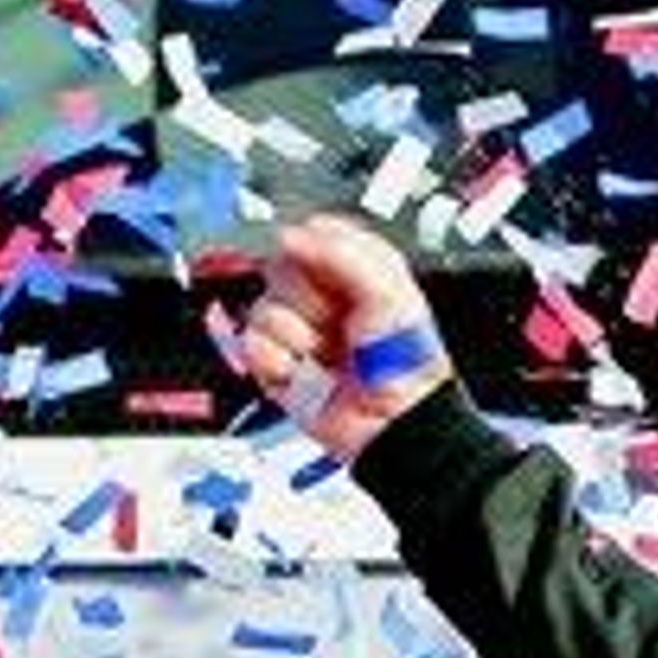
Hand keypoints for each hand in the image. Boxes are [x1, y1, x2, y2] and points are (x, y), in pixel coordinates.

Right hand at [238, 213, 451, 462]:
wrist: (394, 422)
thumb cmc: (407, 364)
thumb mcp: (389, 292)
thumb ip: (341, 253)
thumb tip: (291, 235)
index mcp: (353, 272)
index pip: (311, 236)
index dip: (316, 253)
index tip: (334, 277)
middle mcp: (322, 298)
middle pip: (279, 268)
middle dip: (307, 297)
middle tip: (336, 321)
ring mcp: (297, 330)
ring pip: (263, 307)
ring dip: (295, 334)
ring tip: (323, 353)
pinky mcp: (276, 362)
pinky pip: (250, 343)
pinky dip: (276, 359)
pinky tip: (302, 369)